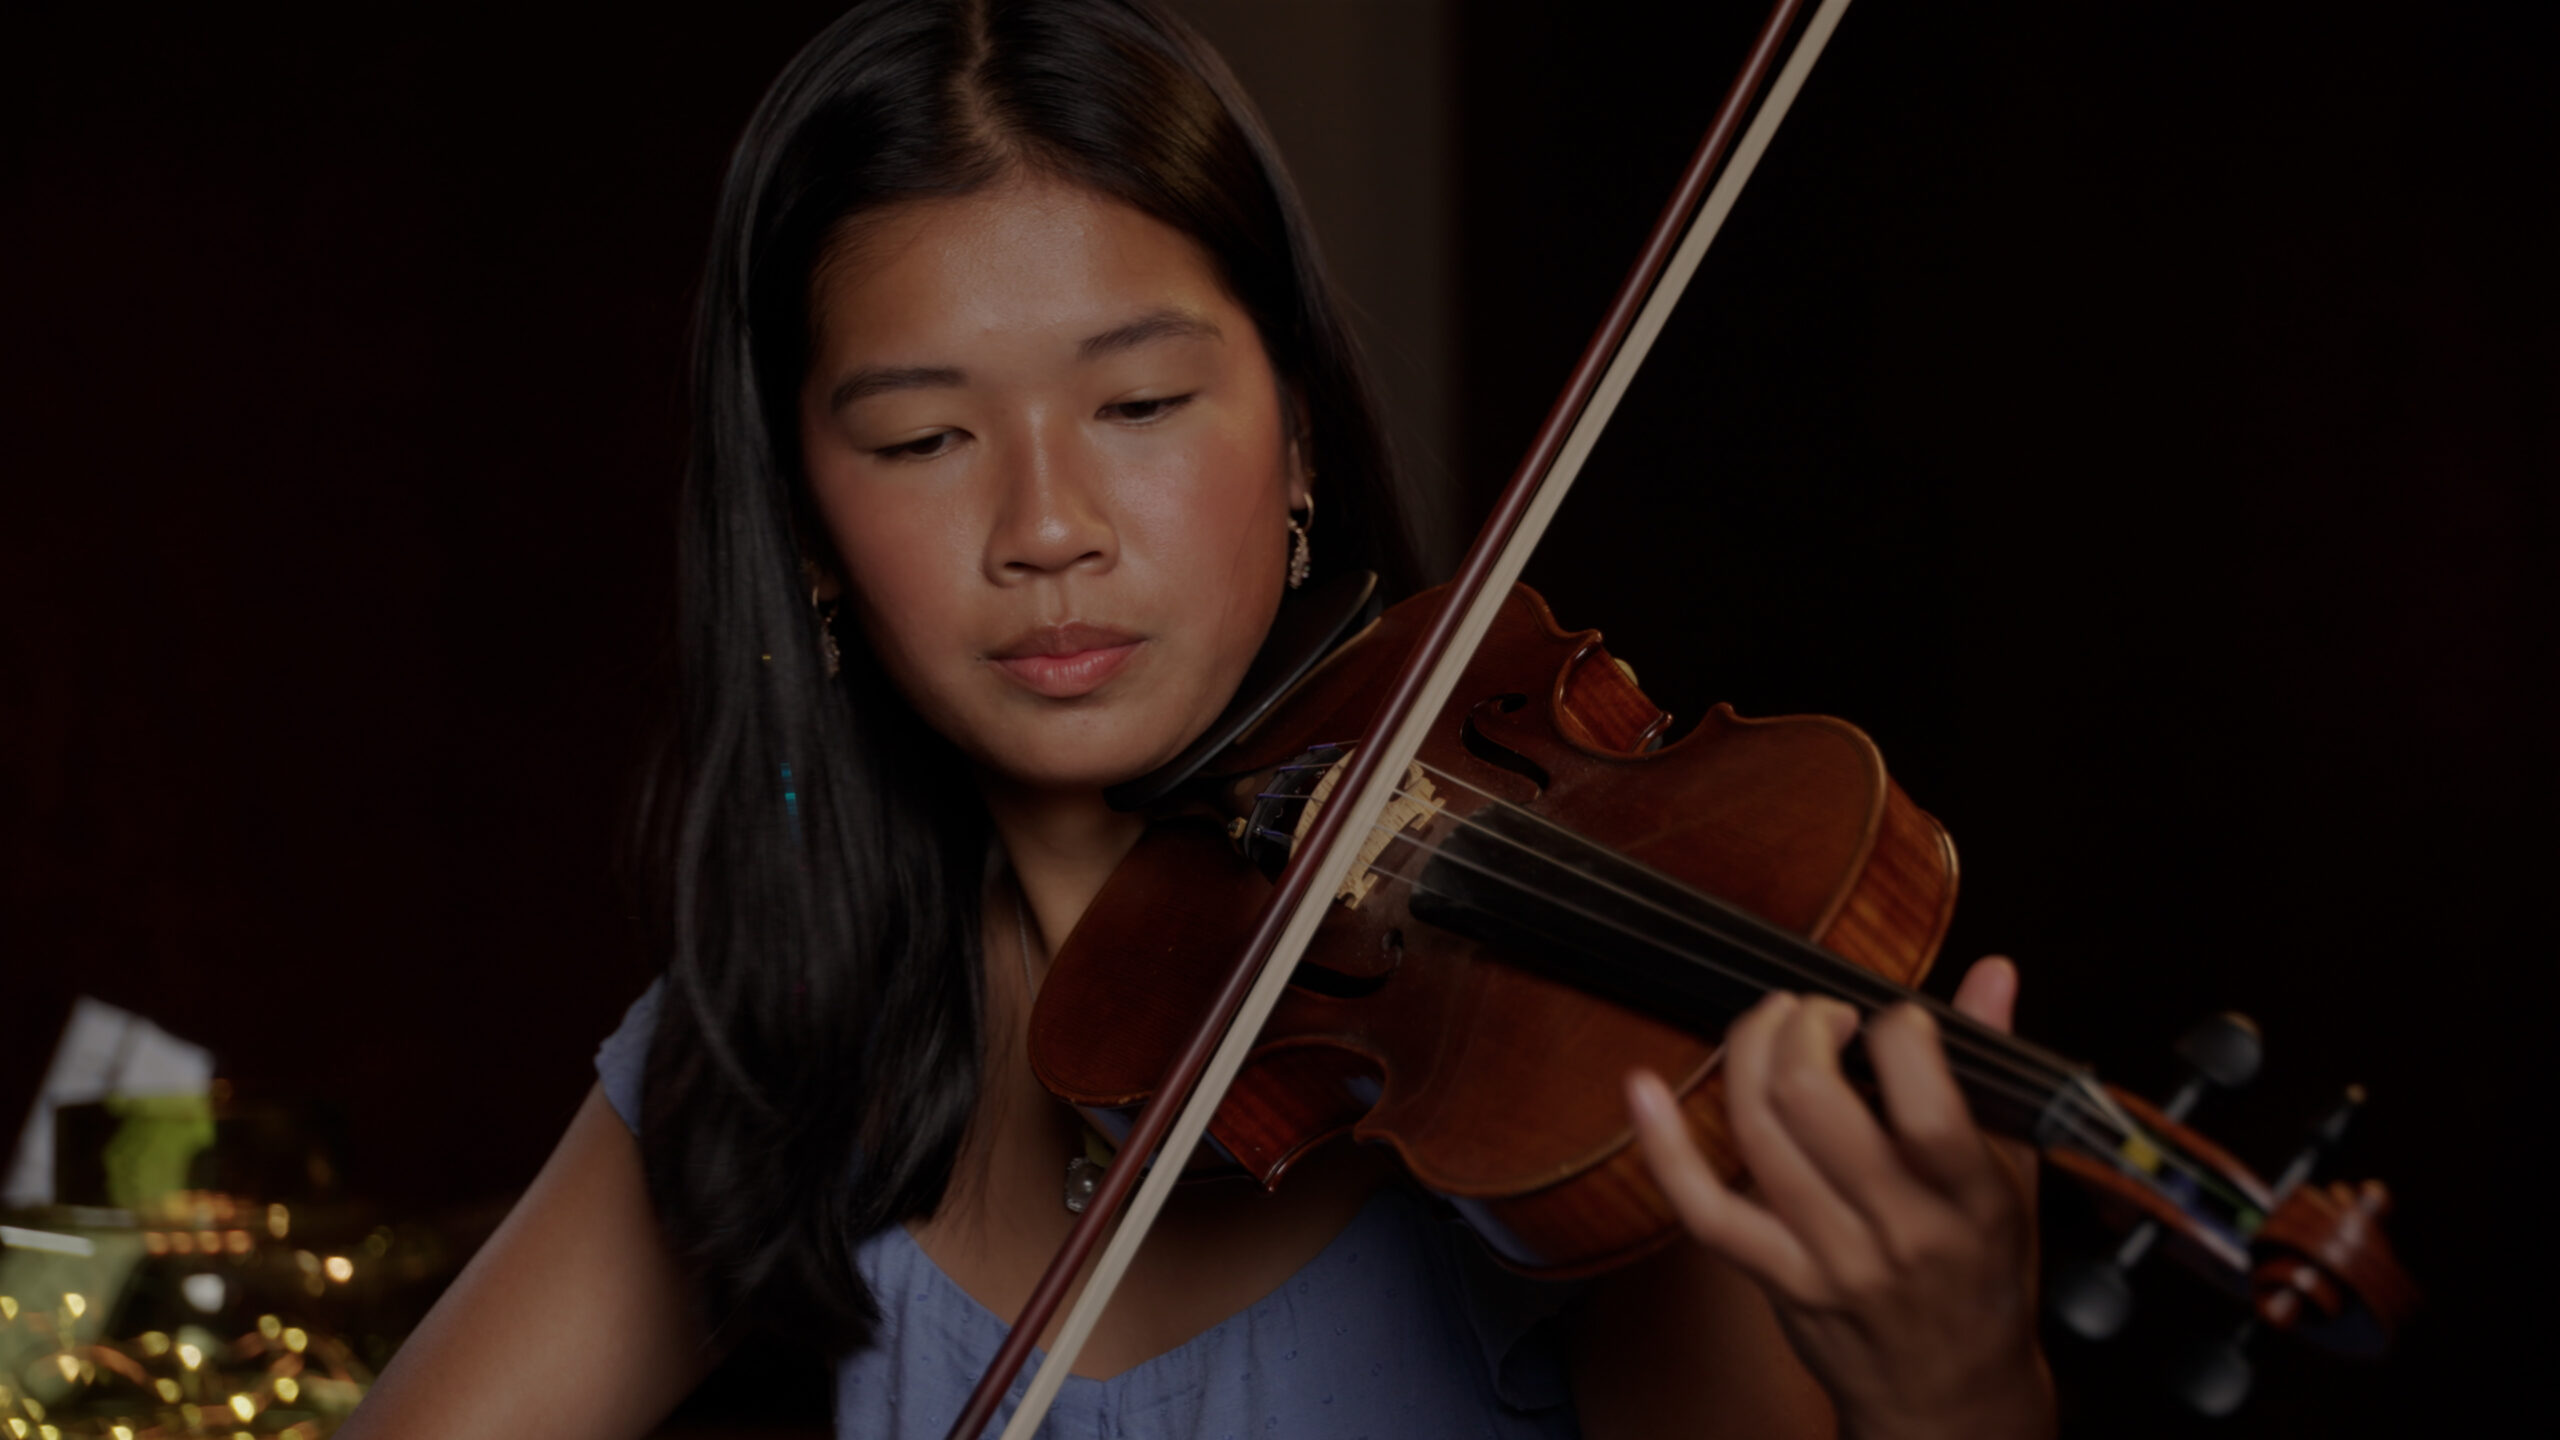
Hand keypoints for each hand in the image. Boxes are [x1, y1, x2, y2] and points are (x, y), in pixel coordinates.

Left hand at [1624, 958, 2052, 1439]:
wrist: (1951, 1403)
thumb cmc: (1984, 1279)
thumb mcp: (2016, 1178)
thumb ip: (1997, 1068)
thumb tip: (1992, 970)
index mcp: (1969, 1201)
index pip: (1925, 1106)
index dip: (1898, 1033)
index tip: (1894, 1017)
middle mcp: (1897, 1231)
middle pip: (1815, 1104)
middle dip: (1803, 1027)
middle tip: (1818, 1013)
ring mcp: (1830, 1259)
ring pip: (1758, 1136)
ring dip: (1749, 1055)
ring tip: (1770, 1025)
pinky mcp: (1776, 1279)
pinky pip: (1704, 1210)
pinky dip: (1665, 1145)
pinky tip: (1644, 1088)